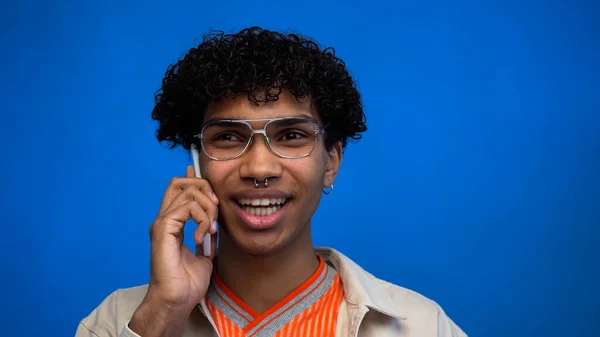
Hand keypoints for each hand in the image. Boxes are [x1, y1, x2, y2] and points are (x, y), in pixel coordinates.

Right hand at [130, 166, 218, 336]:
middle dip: (203, 188)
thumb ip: (207, 235)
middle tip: (215, 209)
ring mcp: (162, 223)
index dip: (194, 180)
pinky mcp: (163, 228)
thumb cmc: (188, 283)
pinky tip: (203, 237)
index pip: (178, 189)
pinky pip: (187, 207)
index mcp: (172, 224)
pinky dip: (202, 219)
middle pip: (179, 182)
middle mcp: (164, 219)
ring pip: (187, 191)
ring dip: (207, 207)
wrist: (177, 299)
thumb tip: (215, 222)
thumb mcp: (205, 253)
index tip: (211, 189)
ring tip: (211, 229)